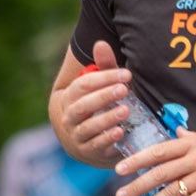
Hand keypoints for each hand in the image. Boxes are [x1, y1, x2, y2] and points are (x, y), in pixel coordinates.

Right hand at [58, 42, 137, 163]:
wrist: (85, 140)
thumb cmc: (97, 107)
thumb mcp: (100, 87)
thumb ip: (103, 67)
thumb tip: (101, 43)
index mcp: (70, 97)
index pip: (83, 85)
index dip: (104, 78)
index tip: (126, 74)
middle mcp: (69, 117)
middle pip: (83, 106)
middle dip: (104, 97)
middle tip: (124, 89)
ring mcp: (77, 136)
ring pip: (88, 127)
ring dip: (107, 119)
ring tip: (125, 111)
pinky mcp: (88, 152)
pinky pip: (96, 146)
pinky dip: (107, 140)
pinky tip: (121, 132)